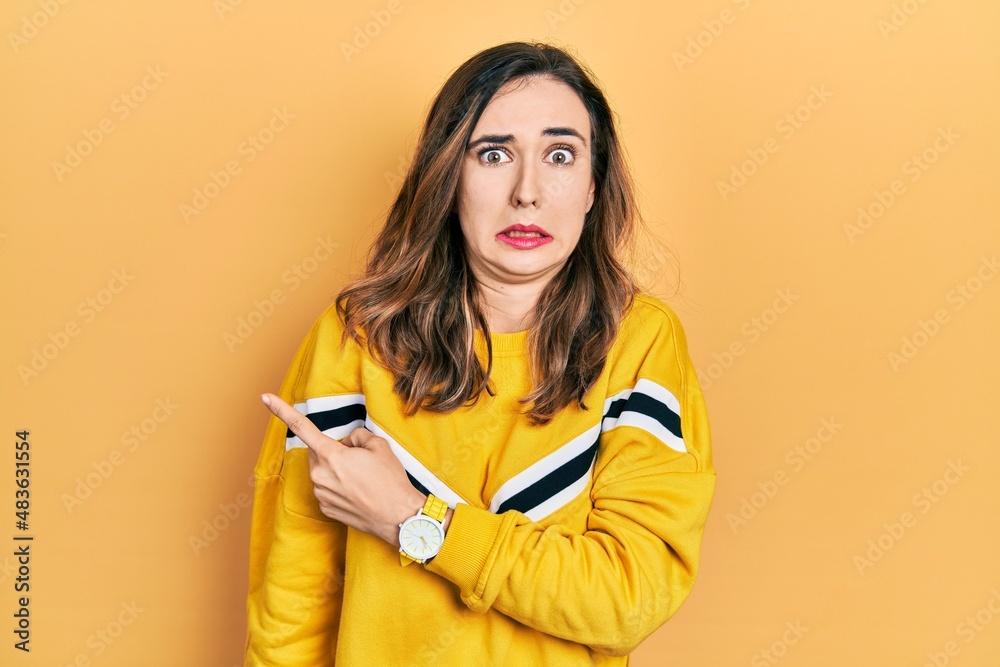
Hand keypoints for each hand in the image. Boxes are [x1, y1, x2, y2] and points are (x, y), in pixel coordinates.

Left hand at [260, 392, 426, 546]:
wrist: (398, 517)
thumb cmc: (390, 480)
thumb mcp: (379, 445)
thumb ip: (357, 436)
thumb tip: (347, 443)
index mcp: (331, 455)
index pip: (302, 427)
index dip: (282, 410)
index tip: (265, 398)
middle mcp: (319, 475)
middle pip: (317, 452)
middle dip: (332, 450)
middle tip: (358, 459)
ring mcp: (320, 493)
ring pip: (322, 471)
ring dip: (336, 470)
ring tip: (362, 479)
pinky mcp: (325, 508)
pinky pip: (326, 489)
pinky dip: (338, 486)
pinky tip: (357, 492)